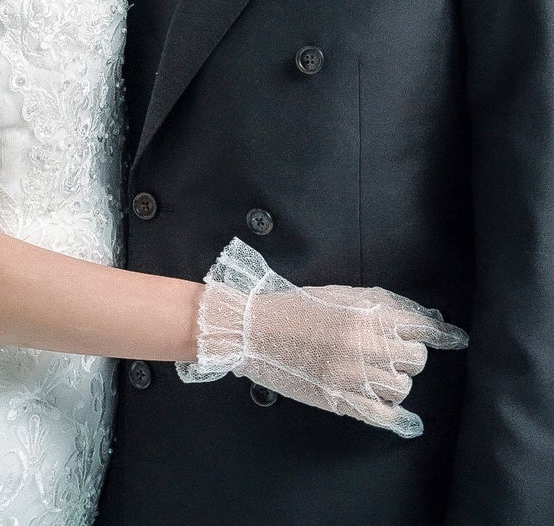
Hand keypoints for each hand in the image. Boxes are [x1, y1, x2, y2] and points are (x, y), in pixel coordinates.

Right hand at [243, 281, 467, 436]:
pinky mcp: (338, 398)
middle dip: (410, 356)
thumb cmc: (296, 306)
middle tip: (394, 353)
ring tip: (378, 374)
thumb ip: (383, 304)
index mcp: (366, 312)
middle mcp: (364, 343)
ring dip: (396, 380)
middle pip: (415, 358)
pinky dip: (396, 417)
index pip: (419, 326)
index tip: (457, 340)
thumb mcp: (342, 294)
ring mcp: (352, 374)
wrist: (254, 329)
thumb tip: (425, 320)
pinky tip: (402, 418)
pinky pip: (381, 414)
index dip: (441, 335)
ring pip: (401, 387)